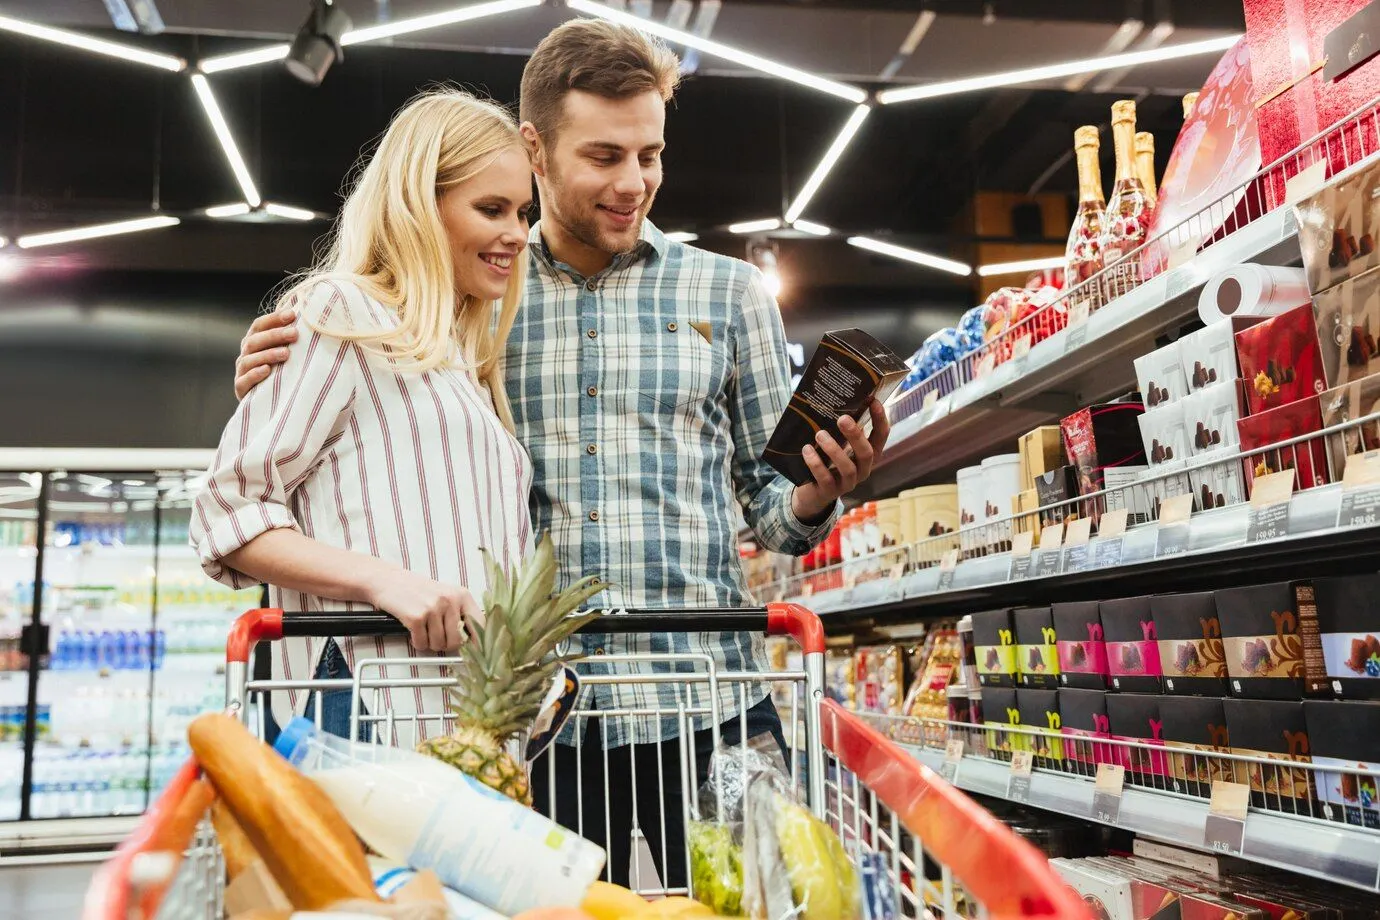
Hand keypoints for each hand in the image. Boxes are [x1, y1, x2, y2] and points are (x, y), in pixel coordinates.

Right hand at [234, 307, 298, 399]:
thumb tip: (307, 313)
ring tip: (286, 354)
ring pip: (249, 360)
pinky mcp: (240, 389)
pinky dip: (255, 374)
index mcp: (254, 341)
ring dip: (268, 355)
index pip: (259, 325)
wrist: (269, 402)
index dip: (274, 318)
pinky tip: (267, 371)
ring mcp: (242, 371)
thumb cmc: (281, 370)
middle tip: (294, 334)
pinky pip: (244, 380)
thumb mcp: (286, 352)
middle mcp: (246, 354)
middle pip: (255, 341)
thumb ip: (291, 337)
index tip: (292, 314)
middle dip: (275, 335)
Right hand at [365, 567, 483, 652]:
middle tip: (437, 637)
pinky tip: (414, 630)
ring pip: (439, 645)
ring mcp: (433, 608)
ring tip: (424, 629)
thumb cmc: (418, 591)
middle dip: (446, 645)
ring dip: (430, 644)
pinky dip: (417, 642)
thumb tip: (475, 641)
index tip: (474, 653)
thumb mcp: (446, 596)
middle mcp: (450, 600)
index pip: (480, 625)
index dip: (478, 643)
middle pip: (458, 641)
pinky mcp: (416, 617)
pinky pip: (422, 644)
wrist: (388, 580)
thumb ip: (460, 614)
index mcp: (462, 595)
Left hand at [791, 398, 891, 522]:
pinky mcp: (829, 491)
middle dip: (855, 435)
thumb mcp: (838, 444)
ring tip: (820, 435)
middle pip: (867, 453)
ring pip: (847, 468)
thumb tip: (839, 401)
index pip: (881, 437)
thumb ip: (841, 429)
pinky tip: (807, 450)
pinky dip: (816, 463)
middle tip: (843, 419)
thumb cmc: (827, 460)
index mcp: (867, 455)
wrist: (812, 492)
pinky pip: (825, 478)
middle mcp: (862, 470)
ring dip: (834, 450)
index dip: (880, 419)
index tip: (874, 401)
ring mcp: (847, 483)